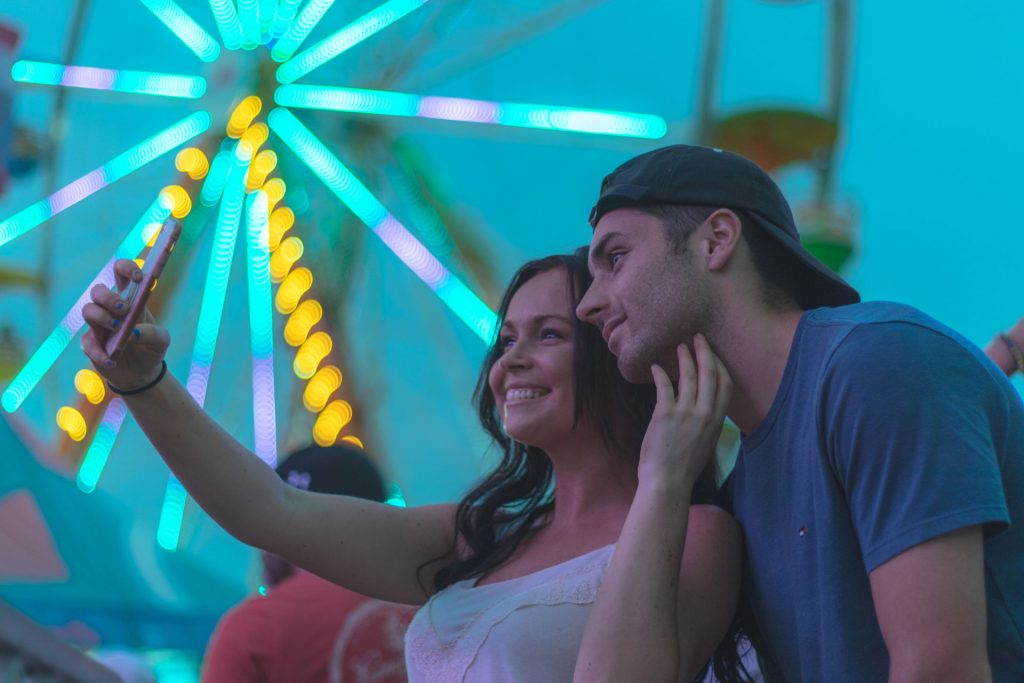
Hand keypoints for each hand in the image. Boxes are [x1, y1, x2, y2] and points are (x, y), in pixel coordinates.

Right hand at [80, 259, 170, 389]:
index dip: (126, 268)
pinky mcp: (91, 344)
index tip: (138, 277)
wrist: (142, 374)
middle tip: (124, 309)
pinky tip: (112, 360)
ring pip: (88, 310)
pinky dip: (99, 352)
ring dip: (102, 317)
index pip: (121, 273)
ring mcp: (99, 326)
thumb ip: (153, 334)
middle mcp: (111, 309)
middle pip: (98, 290)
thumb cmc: (151, 349)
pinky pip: (87, 342)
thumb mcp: (161, 341)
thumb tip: (133, 332)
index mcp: (130, 300)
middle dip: (108, 297)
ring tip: (118, 328)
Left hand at [638, 334, 731, 488]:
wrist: (668, 482)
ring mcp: (686, 413)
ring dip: (684, 358)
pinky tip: (655, 366)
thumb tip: (704, 410)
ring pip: (689, 376)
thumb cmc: (684, 468)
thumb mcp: (706, 444)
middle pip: (710, 374)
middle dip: (705, 352)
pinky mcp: (665, 414)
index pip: (725, 385)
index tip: (713, 354)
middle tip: (697, 338)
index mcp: (717, 421)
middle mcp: (705, 414)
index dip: (720, 366)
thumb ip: (707, 424)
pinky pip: (664, 386)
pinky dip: (659, 374)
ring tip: (679, 346)